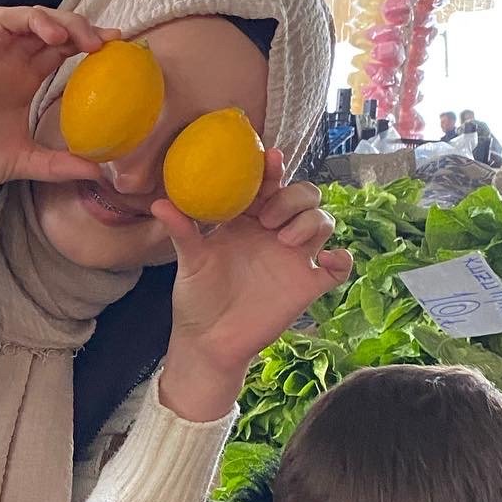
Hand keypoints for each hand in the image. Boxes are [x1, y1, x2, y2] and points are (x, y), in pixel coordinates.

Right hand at [0, 7, 118, 199]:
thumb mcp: (27, 162)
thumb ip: (59, 164)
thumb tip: (99, 172)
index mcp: (25, 77)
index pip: (59, 43)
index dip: (85, 36)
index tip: (113, 42)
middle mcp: (4, 62)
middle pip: (38, 21)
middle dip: (67, 22)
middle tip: (90, 40)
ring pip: (3, 17)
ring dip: (30, 18)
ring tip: (53, 37)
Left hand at [156, 149, 353, 420]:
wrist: (209, 340)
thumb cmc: (197, 297)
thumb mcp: (190, 261)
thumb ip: (182, 230)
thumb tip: (159, 204)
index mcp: (248, 219)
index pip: (268, 184)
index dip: (273, 170)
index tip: (269, 160)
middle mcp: (275, 232)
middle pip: (304, 196)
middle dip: (293, 197)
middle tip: (268, 218)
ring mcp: (295, 258)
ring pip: (323, 221)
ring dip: (312, 221)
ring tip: (285, 239)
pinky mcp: (308, 285)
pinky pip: (340, 267)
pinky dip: (342, 259)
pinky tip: (326, 261)